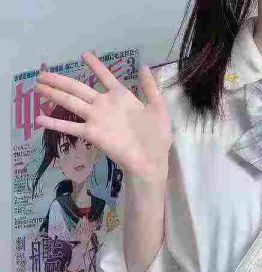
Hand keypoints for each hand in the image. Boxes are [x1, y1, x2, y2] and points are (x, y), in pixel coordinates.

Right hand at [34, 51, 172, 178]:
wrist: (150, 161)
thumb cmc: (156, 138)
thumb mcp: (158, 109)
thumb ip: (150, 88)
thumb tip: (144, 66)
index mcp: (121, 97)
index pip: (105, 77)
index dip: (96, 66)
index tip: (84, 55)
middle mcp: (104, 105)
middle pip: (78, 88)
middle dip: (60, 80)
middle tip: (42, 74)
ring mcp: (96, 119)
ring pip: (70, 102)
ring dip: (54, 94)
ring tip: (37, 86)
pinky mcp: (92, 134)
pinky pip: (71, 127)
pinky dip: (54, 123)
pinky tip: (39, 119)